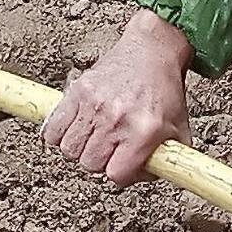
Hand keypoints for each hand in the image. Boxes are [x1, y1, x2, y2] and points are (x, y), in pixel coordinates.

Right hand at [41, 10, 192, 185]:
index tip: (124, 164)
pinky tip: (73, 131)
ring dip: (80, 149)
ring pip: (69, 150)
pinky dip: (58, 136)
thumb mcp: (179, 129)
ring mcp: (93, 105)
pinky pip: (52, 129)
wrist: (152, 51)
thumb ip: (169, 160)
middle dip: (100, 161)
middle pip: (90, 164)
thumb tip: (151, 180)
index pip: (116, 175)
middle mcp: (116, 119)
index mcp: (143, 131)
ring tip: (93, 138)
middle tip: (110, 148)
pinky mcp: (77, 92)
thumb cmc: (165, 90)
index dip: (121, 174)